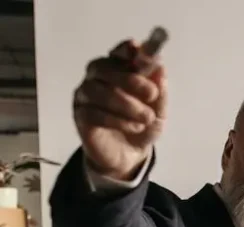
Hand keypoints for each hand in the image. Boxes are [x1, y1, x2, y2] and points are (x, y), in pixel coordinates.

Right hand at [73, 38, 166, 179]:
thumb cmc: (142, 125)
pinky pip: (94, 113)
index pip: (116, 53)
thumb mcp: (159, 110)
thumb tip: (160, 67)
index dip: (125, 50)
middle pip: (102, 68)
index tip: (138, 51)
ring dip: (127, 104)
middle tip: (151, 94)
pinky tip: (134, 127)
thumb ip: (159, 90)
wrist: (129, 156)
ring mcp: (85, 96)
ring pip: (97, 91)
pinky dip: (118, 120)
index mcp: (116, 71)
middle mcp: (96, 79)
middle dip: (129, 79)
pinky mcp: (80, 116)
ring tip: (146, 118)